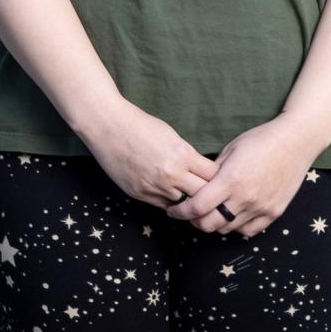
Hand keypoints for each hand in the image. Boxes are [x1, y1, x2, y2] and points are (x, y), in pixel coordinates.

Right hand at [78, 99, 220, 209]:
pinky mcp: (140, 193)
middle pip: (202, 194)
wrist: (109, 126)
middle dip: (209, 196)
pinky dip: (172, 204)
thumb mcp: (171, 136)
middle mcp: (170, 174)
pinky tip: (176, 200)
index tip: (221, 180)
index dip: (219, 179)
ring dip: (189, 202)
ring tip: (197, 202)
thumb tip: (200, 171)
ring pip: (183, 205)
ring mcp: (154, 186)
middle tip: (215, 197)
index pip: (212, 176)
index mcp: (182, 155)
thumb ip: (186, 155)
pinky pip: (164, 206)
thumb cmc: (141, 125)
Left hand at [163, 114, 325, 237]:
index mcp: (231, 179)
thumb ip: (213, 171)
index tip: (173, 211)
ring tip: (212, 212)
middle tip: (190, 214)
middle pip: (210, 224)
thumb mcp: (231, 149)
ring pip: (228, 229)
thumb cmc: (261, 139)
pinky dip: (236, 227)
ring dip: (215, 224)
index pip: (198, 206)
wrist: (296, 141)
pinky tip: (232, 216)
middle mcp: (246, 197)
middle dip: (195, 221)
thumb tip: (197, 185)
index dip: (181, 212)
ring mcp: (261, 208)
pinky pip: (248, 230)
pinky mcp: (274, 213)